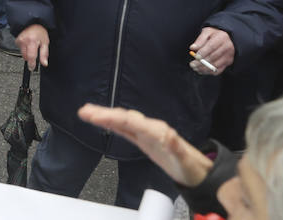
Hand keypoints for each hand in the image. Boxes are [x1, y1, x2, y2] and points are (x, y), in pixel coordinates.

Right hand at [17, 24, 49, 67]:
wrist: (32, 22)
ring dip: (27, 53)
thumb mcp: (45, 42)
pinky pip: (20, 49)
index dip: (31, 64)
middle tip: (35, 52)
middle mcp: (24, 41)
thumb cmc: (40, 32)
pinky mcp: (16, 41)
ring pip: (23, 54)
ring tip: (32, 46)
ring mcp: (19, 41)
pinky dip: (24, 49)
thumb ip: (44, 54)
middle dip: (30, 58)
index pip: (31, 57)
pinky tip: (28, 44)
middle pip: (26, 56)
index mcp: (32, 42)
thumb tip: (44, 64)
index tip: (32, 68)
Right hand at [76, 104, 212, 186]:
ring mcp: (146, 133)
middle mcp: (150, 129)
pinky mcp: (143, 138)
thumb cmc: (191, 167)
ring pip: (121, 121)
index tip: (98, 116)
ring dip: (104, 116)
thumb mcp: (185, 160)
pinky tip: (100, 120)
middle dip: (104, 114)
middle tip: (85, 111)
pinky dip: (111, 123)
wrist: (196, 171)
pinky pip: (123, 128)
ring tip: (86, 112)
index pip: (132, 122)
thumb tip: (168, 136)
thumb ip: (176, 148)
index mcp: (158, 132)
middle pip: (124, 118)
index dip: (114, 118)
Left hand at [189, 26, 234, 73]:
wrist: (227, 38)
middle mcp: (227, 47)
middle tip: (192, 64)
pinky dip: (209, 72)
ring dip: (204, 68)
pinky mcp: (228, 63)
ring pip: (216, 65)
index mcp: (222, 37)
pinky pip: (219, 70)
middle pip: (213, 57)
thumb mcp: (207, 32)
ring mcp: (229, 56)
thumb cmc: (214, 34)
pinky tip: (201, 70)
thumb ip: (200, 39)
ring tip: (195, 68)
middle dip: (201, 62)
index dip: (203, 52)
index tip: (195, 57)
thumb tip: (192, 48)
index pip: (212, 46)